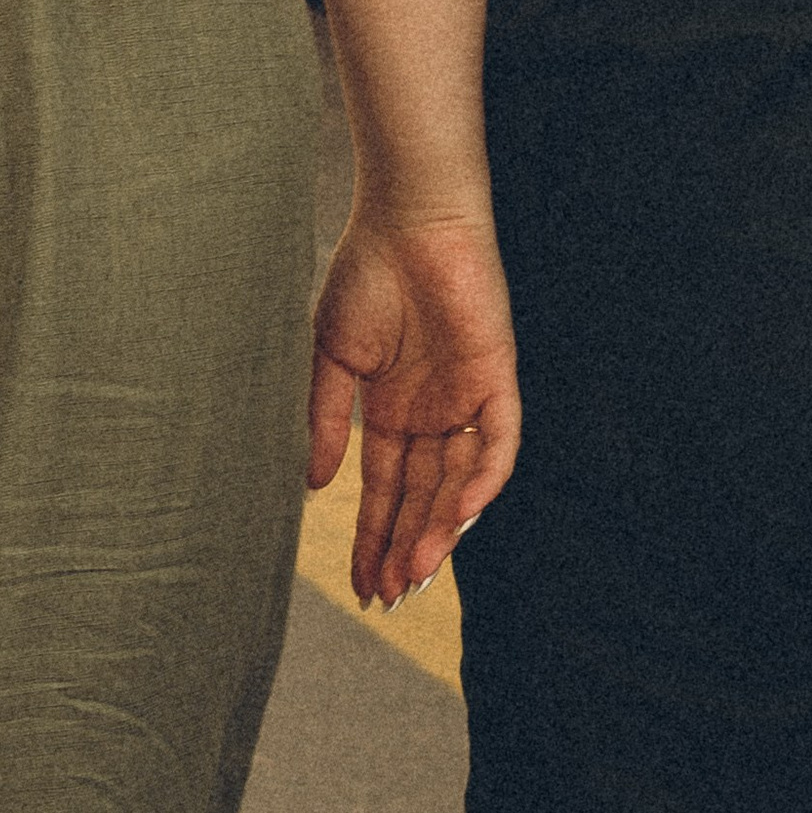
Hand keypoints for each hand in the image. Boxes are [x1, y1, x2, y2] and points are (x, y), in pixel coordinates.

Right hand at [309, 209, 519, 608]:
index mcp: (392, 407)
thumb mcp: (331, 356)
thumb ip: (324, 419)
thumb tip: (314, 486)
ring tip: (413, 572)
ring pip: (458, 481)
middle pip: (423, 497)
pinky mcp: (496, 376)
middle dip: (404, 547)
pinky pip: (497, 441)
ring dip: (438, 527)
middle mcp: (432, 411)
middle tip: (387, 597)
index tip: (360, 585)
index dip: (374, 536)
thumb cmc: (366, 272)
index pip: (386, 489)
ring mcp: (466, 396)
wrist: (406, 215)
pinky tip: (455, 515)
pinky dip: (481, 480)